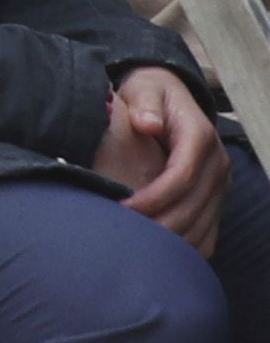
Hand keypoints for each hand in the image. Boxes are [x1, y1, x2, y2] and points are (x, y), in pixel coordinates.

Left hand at [101, 65, 227, 248]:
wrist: (169, 96)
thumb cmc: (149, 93)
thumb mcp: (144, 88)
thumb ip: (145, 103)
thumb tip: (147, 123)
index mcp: (200, 137)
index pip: (182, 176)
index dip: (154, 197)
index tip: (123, 209)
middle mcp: (217, 164)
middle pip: (193, 206)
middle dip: (160, 226)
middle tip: (124, 238)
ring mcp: (219, 184)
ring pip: (202, 225)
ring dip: (172, 241)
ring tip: (136, 248)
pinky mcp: (215, 199)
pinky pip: (208, 233)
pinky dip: (187, 247)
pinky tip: (159, 254)